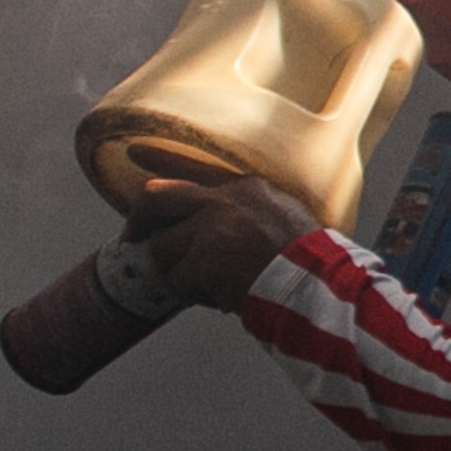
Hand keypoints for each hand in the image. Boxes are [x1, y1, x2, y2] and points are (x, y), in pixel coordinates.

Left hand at [123, 167, 319, 309]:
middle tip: (134, 236)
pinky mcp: (203, 259)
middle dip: (140, 220)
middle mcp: (223, 200)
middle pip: (156, 197)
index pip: (193, 168)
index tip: (136, 153)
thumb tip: (222, 232)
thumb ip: (249, 213)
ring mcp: (211, 228)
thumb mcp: (284, 217)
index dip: (161, 160)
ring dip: (179, 272)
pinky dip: (195, 294)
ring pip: (162, 248)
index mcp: (245, 188)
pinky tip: (222, 297)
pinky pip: (178, 281)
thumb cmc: (309, 261)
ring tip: (209, 283)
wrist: (317, 285)